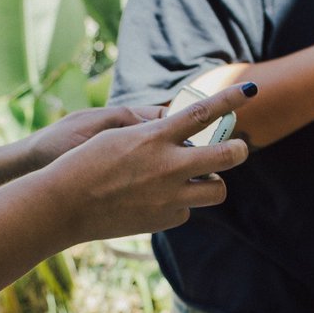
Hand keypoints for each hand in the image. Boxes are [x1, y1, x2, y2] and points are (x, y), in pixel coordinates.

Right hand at [45, 83, 253, 241]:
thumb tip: (175, 131)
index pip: (202, 113)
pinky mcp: (164, 220)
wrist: (64, 205)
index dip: (230, 100)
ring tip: (198, 179)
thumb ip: (151, 133)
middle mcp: (168, 167)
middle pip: (224, 157)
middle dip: (238, 150)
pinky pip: (187, 211)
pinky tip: (156, 201)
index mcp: (154, 138)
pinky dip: (178, 204)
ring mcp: (169, 197)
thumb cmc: (82, 163)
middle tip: (238, 148)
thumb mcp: (115, 136)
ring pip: (215, 191)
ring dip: (211, 183)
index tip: (249, 91)